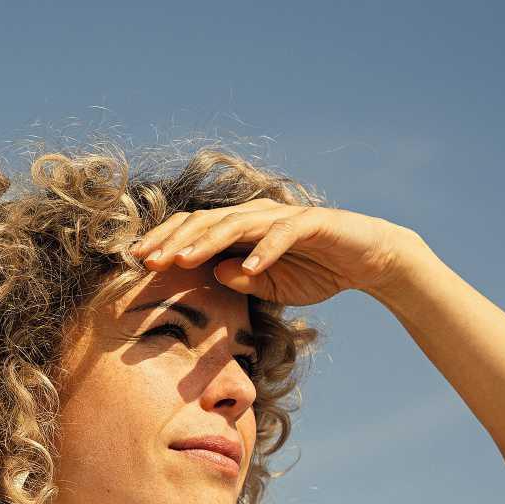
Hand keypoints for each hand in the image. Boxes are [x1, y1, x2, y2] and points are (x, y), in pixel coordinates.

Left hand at [128, 199, 421, 306]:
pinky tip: (246, 267)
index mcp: (240, 230)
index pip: (194, 231)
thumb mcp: (271, 287)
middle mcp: (256, 216)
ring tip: (183, 261)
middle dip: (173, 241)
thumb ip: (242, 282)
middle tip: (145, 260)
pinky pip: (282, 235)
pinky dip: (264, 251)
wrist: (368, 260)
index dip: (165, 244)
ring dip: (206, 242)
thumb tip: (215, 275)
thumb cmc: (316, 271)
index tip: (136, 263)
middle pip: (205, 222)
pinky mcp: (311, 223)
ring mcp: (282, 217)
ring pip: (235, 224)